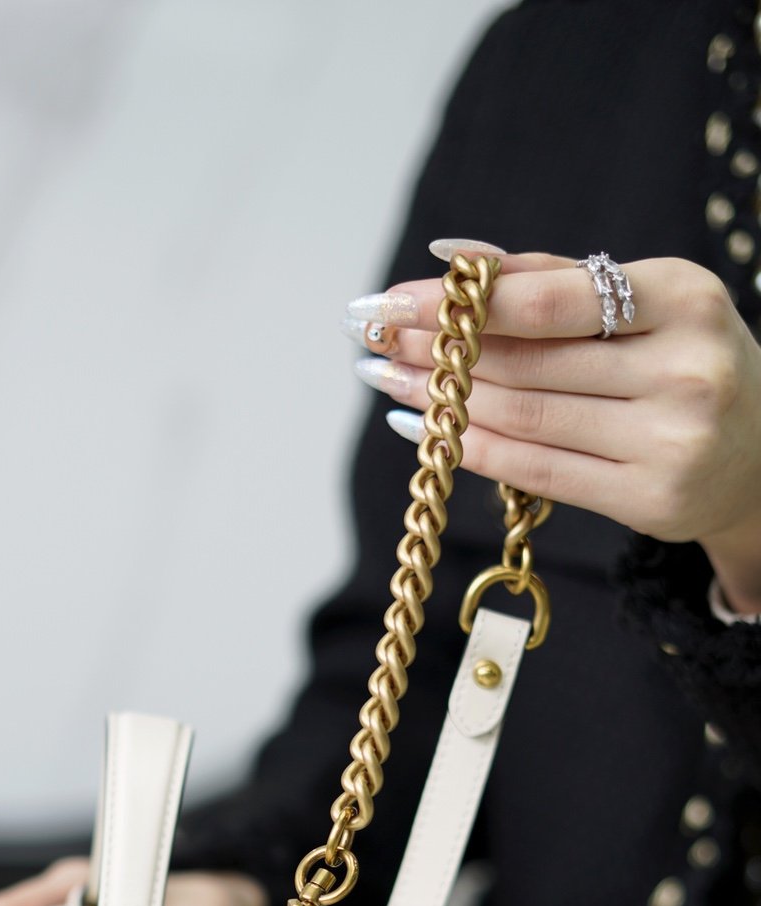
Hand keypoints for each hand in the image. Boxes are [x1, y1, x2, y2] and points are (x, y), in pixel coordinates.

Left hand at [346, 241, 760, 613]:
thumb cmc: (686, 361)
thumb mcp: (649, 303)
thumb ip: (557, 278)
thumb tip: (457, 255)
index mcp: (685, 298)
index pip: (551, 300)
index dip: (463, 301)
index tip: (395, 298)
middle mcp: (684, 370)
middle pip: (528, 362)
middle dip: (438, 349)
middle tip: (371, 337)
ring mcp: (669, 441)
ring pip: (525, 418)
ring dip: (441, 399)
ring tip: (387, 380)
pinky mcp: (649, 499)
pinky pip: (537, 470)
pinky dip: (473, 448)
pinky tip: (426, 429)